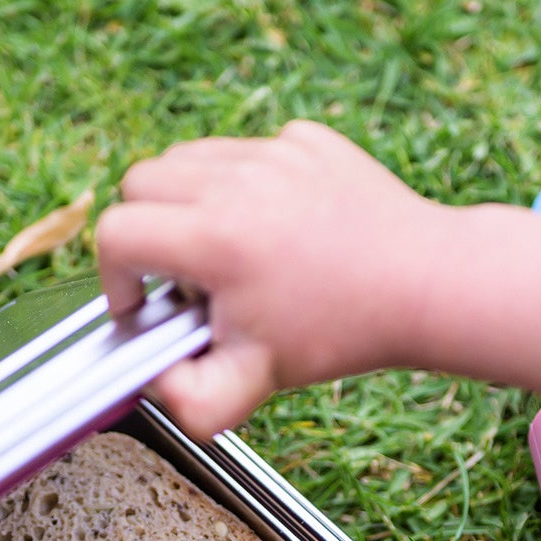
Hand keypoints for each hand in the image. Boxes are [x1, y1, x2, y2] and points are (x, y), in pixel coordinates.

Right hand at [97, 121, 452, 436]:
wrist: (426, 284)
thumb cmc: (342, 332)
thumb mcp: (255, 381)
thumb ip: (188, 400)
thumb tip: (150, 380)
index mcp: (214, 238)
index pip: (116, 234)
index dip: (115, 277)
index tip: (142, 303)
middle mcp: (236, 182)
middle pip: (140, 180)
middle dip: (144, 229)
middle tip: (181, 274)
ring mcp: (274, 152)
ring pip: (188, 156)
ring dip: (186, 199)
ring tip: (223, 247)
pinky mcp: (307, 139)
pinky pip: (248, 150)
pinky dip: (245, 183)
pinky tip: (277, 226)